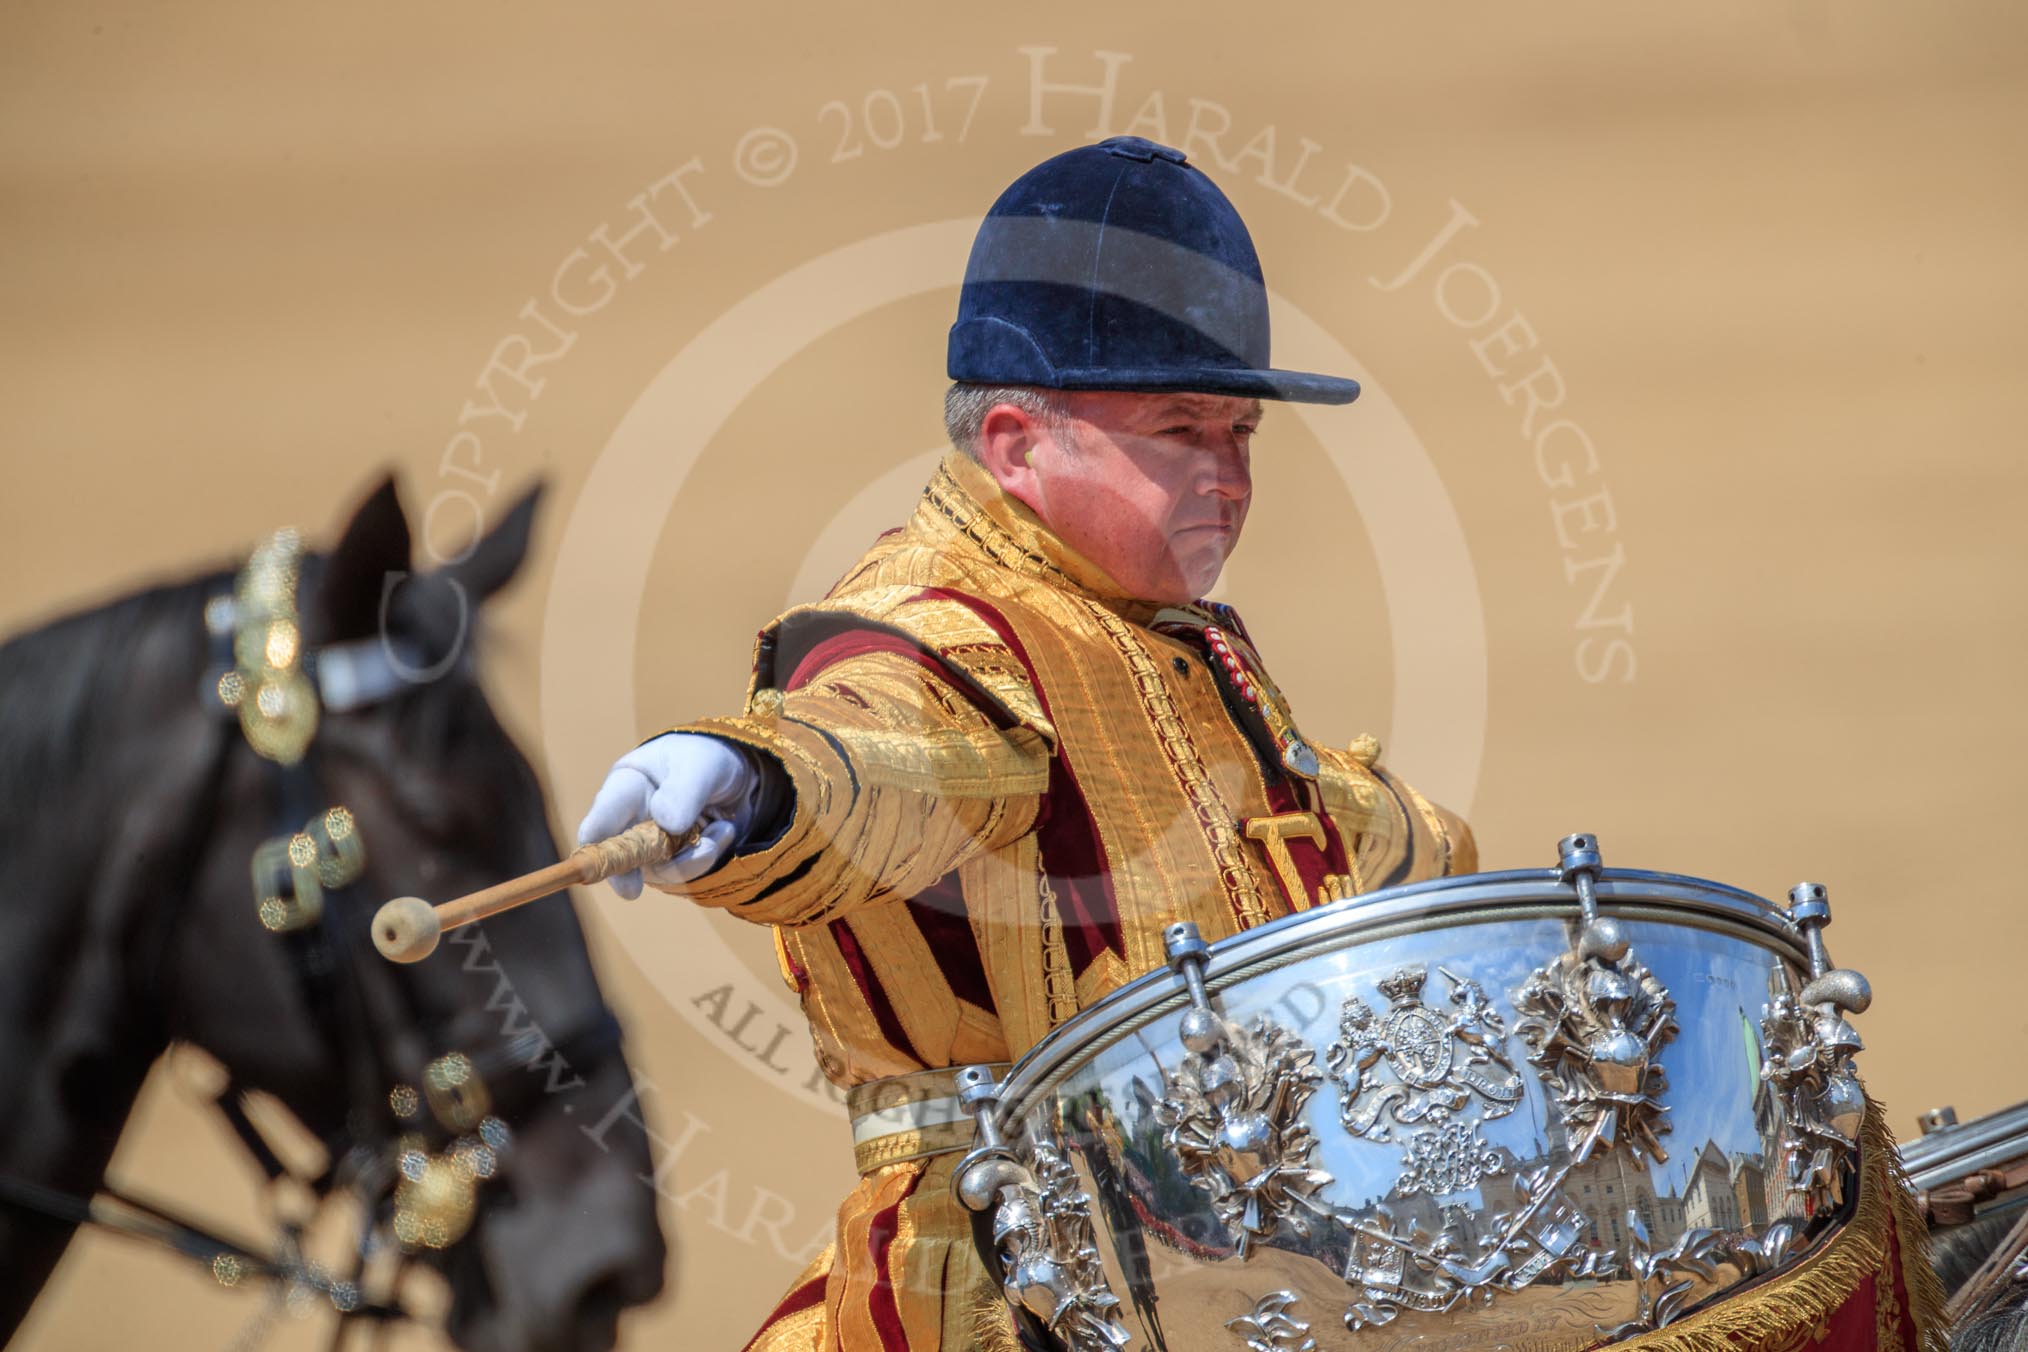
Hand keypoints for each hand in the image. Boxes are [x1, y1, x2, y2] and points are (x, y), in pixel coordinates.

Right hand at [575, 733, 763, 897]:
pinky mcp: (671, 862)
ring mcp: (650, 845)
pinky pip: (684, 874)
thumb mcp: (701, 765)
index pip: (603, 816)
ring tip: (723, 827)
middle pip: (619, 856)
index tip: (592, 865)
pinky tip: (723, 830)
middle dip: (631, 872)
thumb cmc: (706, 760)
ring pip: (659, 870)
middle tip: (630, 891)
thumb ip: (684, 791)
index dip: (595, 842)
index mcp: (628, 786)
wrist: (735, 775)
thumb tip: (666, 823)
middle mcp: (631, 819)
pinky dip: (708, 855)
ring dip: (694, 857)